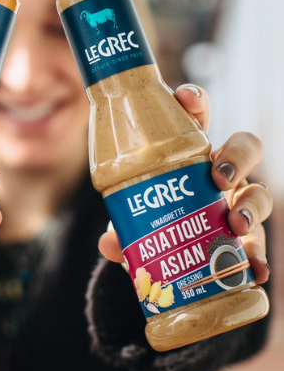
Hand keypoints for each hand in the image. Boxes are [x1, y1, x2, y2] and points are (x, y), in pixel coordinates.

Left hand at [98, 84, 272, 284]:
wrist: (169, 251)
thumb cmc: (153, 217)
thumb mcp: (134, 218)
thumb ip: (123, 226)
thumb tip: (109, 244)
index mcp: (188, 155)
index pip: (197, 117)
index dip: (195, 102)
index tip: (187, 100)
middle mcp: (218, 173)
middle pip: (243, 148)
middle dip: (236, 157)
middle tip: (218, 178)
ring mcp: (236, 203)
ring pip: (259, 193)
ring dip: (251, 207)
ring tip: (236, 224)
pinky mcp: (246, 236)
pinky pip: (260, 244)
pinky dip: (259, 258)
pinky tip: (256, 271)